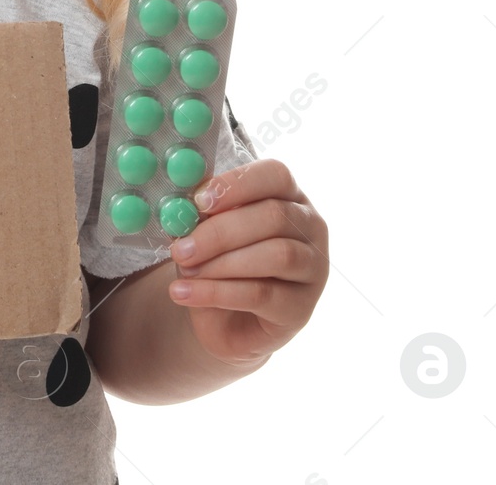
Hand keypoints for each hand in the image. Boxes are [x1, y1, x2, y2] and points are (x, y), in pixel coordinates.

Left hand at [163, 158, 327, 365]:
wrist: (226, 321)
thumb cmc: (218, 262)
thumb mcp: (207, 231)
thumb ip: (201, 214)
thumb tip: (182, 206)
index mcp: (289, 196)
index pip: (275, 175)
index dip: (237, 184)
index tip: (198, 201)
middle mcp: (310, 228)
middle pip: (274, 215)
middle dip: (220, 231)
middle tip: (181, 247)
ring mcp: (314, 269)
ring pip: (276, 255)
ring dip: (221, 263)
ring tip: (185, 271)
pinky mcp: (302, 308)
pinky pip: (262, 295)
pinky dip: (216, 292)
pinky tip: (184, 293)